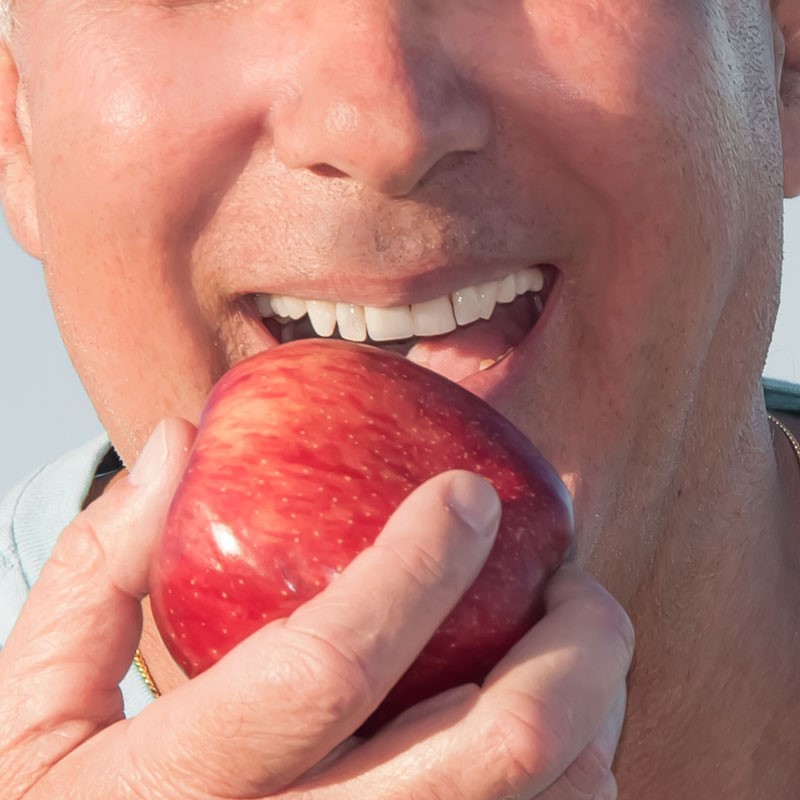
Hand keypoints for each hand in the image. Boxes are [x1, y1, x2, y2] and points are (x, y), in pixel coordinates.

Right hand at [0, 418, 632, 799]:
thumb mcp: (38, 700)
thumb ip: (100, 565)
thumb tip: (177, 441)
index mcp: (182, 793)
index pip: (327, 667)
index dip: (415, 565)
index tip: (468, 493)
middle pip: (487, 753)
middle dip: (570, 645)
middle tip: (574, 580)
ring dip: (593, 710)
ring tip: (576, 643)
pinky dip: (583, 779)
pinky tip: (563, 730)